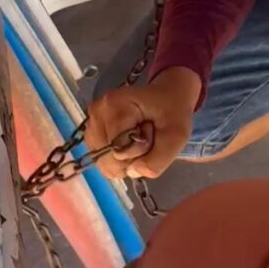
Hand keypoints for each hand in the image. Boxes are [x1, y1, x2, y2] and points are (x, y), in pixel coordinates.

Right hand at [86, 67, 200, 180]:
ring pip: (104, 162)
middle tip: (146, 135)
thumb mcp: (177, 136)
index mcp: (114, 105)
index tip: (152, 130)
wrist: (167, 94)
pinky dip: (118, 158)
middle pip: (108, 159)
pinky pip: (102, 159)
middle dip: (132, 157)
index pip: (119, 150)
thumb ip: (157, 160)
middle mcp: (96, 112)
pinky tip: (128, 141)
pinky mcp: (91, 130)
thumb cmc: (172, 110)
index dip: (140, 150)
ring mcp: (91, 121)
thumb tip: (132, 173)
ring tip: (138, 136)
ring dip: (125, 158)